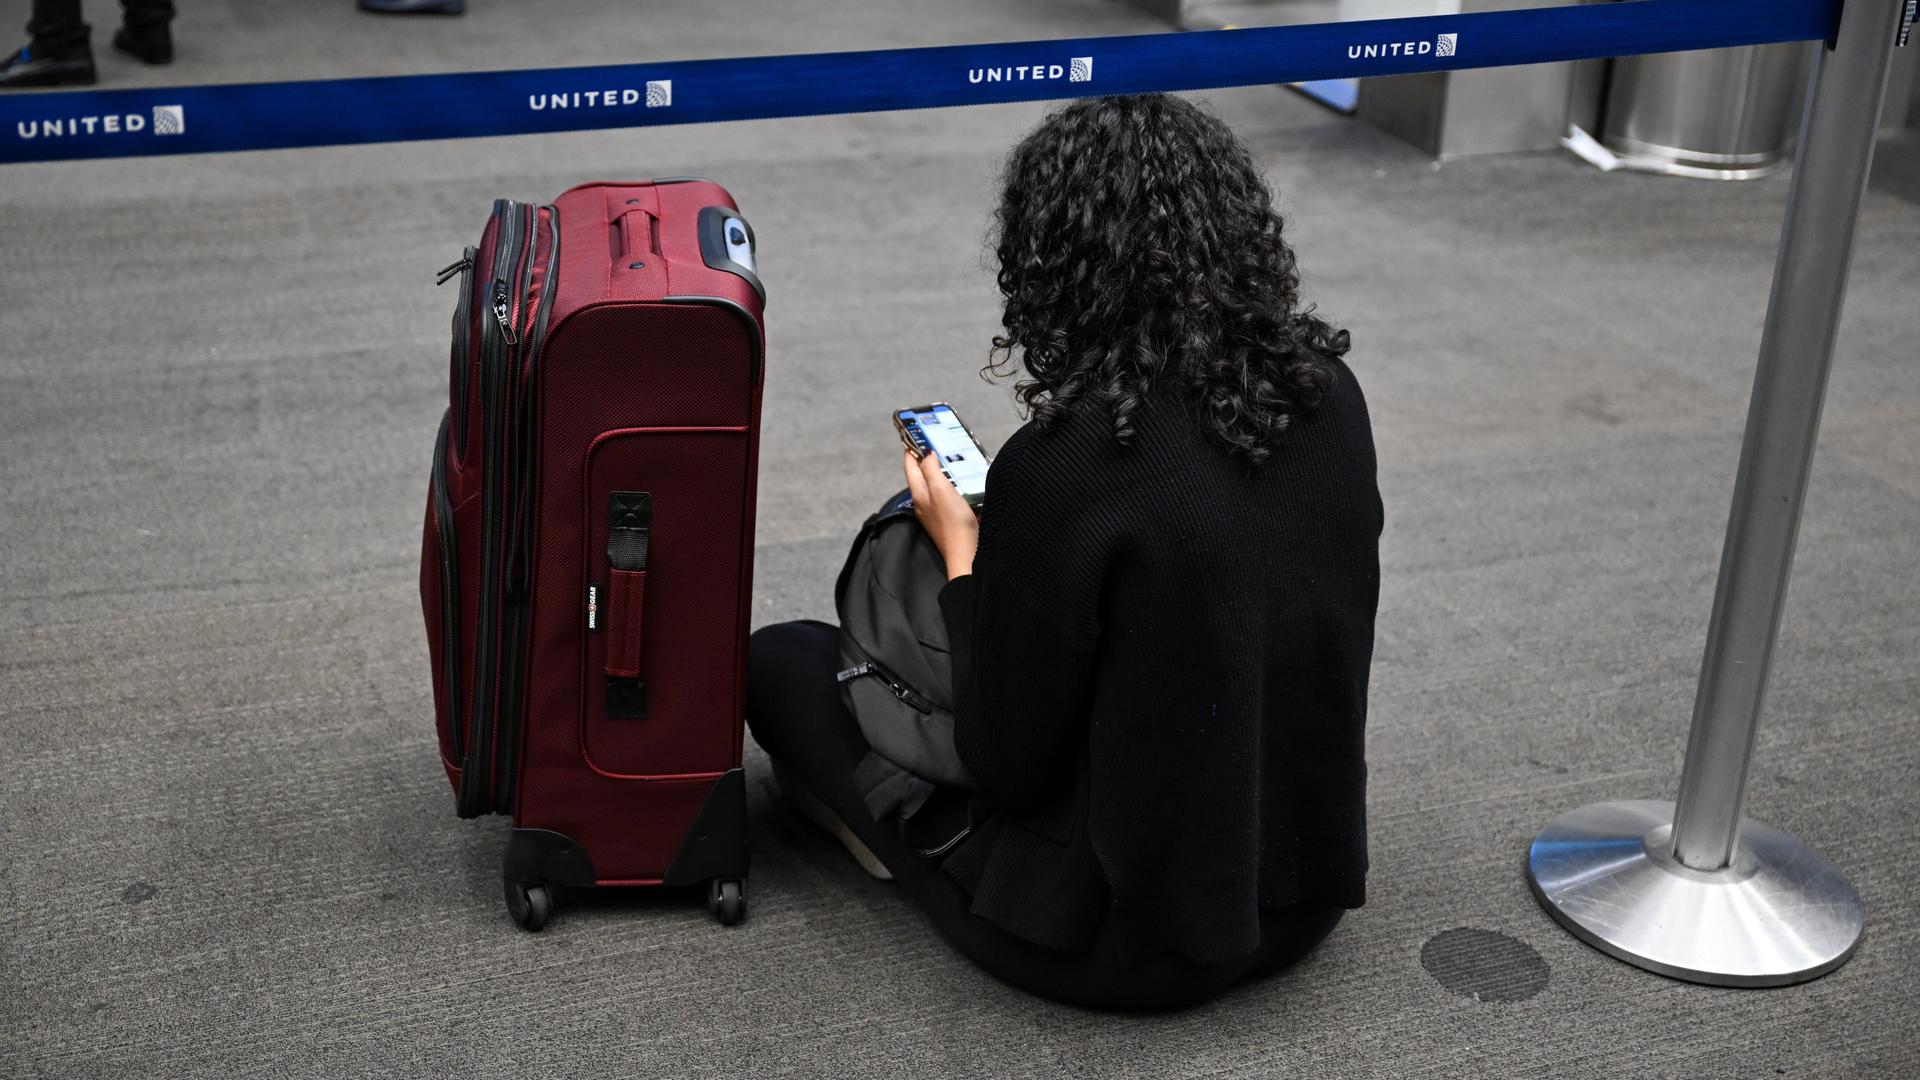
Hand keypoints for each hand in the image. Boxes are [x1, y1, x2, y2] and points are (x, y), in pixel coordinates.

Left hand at [902, 449, 978, 579]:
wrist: (966, 553)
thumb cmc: (953, 522)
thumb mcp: (941, 490)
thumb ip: (931, 470)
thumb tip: (926, 454)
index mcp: (919, 493)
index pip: (910, 465)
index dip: (911, 448)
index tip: (913, 433)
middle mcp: (923, 502)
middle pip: (920, 474)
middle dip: (925, 458)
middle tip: (934, 441)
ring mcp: (934, 511)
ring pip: (933, 484)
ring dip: (938, 470)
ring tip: (947, 457)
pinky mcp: (947, 518)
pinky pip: (944, 494)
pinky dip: (949, 483)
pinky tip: (960, 481)